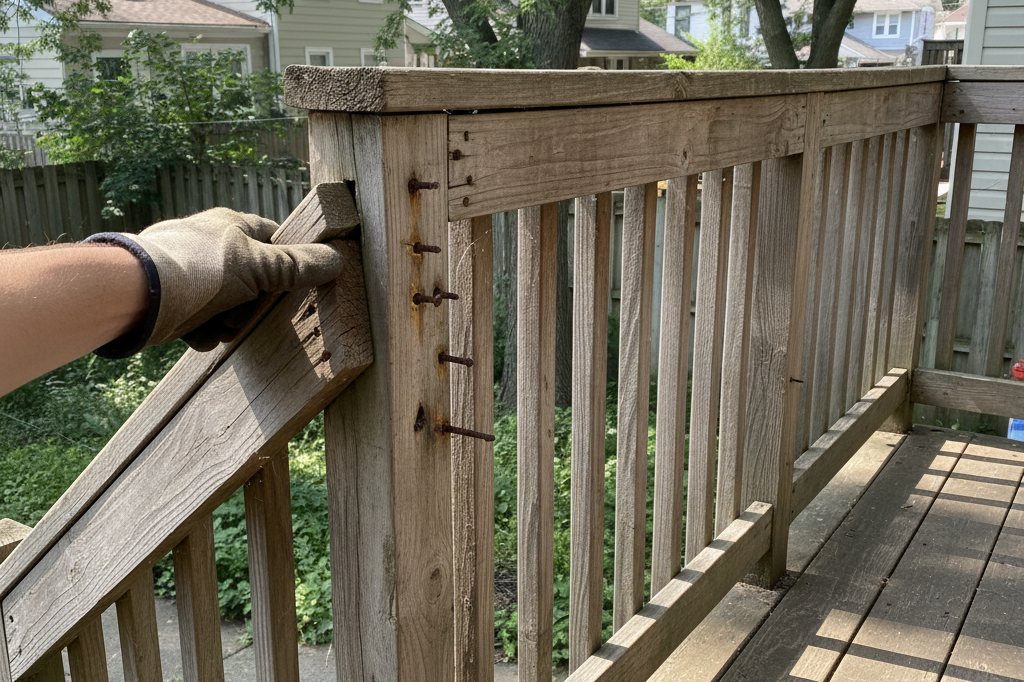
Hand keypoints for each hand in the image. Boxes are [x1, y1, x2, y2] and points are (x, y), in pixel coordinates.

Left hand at [86, 208, 343, 355]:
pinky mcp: (169, 300)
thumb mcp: (259, 267)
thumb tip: (338, 259)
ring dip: (228, 323)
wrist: (134, 295)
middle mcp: (209, 245)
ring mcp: (187, 272)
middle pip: (253, 281)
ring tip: (217, 327)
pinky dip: (201, 332)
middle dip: (252, 306)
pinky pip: (199, 320)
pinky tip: (194, 334)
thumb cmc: (199, 271)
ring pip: (227, 304)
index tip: (292, 285)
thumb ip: (298, 267)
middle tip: (246, 313)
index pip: (274, 238)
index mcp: (231, 225)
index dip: (287, 263)